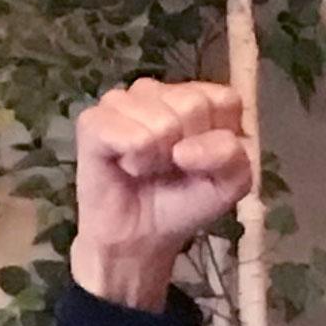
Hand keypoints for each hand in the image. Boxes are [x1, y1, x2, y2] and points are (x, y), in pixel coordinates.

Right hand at [70, 81, 252, 309]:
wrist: (142, 233)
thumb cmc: (186, 201)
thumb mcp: (229, 182)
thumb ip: (232, 156)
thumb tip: (185, 148)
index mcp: (199, 99)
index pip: (226, 99)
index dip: (221, 138)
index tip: (207, 159)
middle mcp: (159, 92)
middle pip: (194, 104)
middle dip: (192, 148)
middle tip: (174, 165)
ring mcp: (123, 100)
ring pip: (163, 121)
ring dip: (161, 158)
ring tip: (149, 166)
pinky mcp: (93, 120)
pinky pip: (132, 137)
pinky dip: (137, 162)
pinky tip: (129, 166)